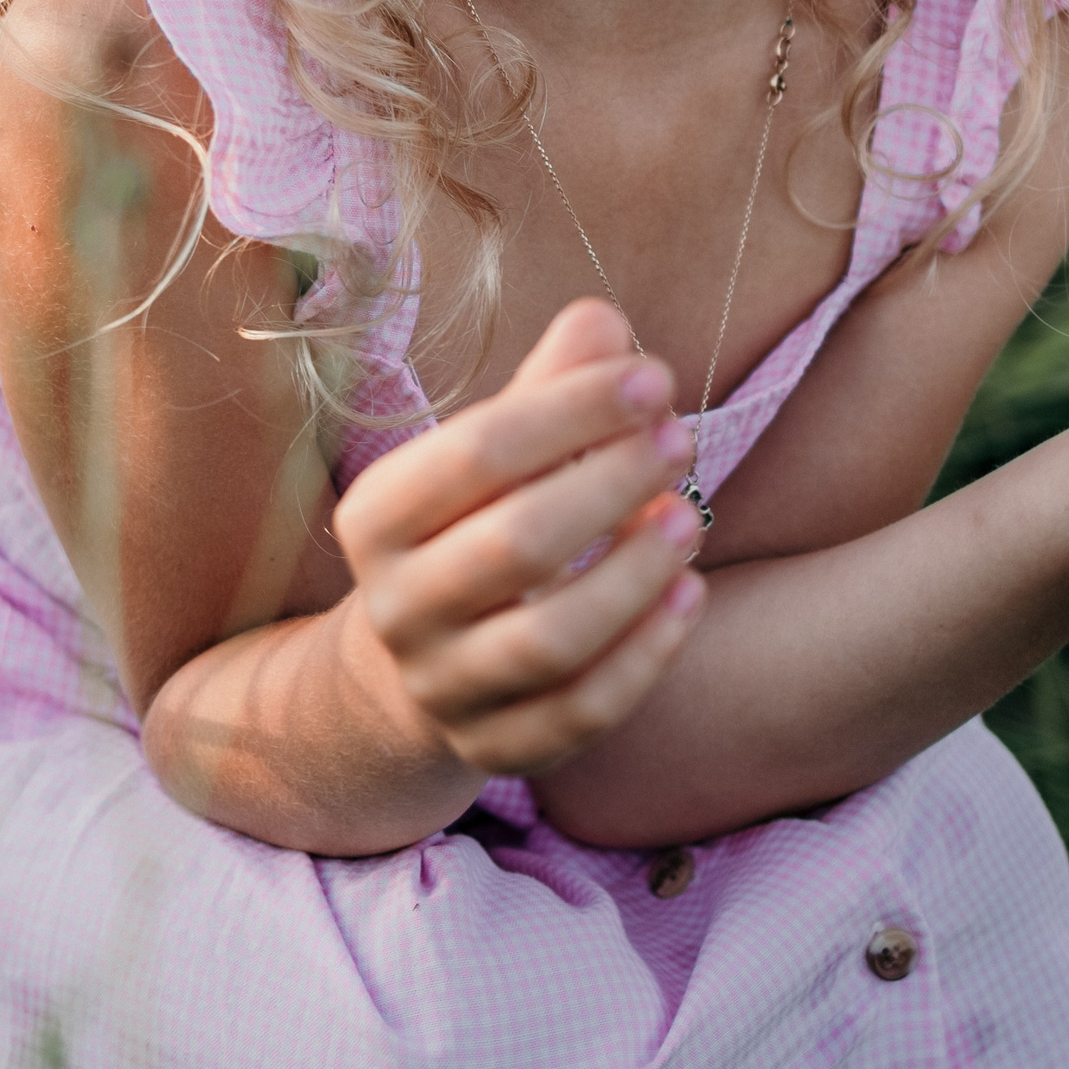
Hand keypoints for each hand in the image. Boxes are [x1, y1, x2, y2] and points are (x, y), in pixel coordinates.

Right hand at [333, 299, 709, 775]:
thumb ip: (545, 387)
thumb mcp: (489, 454)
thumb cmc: (474, 524)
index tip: (652, 376)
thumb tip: (603, 319)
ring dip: (632, 575)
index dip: (570, 410)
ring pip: (548, 642)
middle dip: (608, 484)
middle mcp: (396, 608)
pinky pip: (580, 713)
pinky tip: (689, 594)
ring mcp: (444, 688)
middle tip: (680, 438)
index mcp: (378, 516)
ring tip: (691, 515)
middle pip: (513, 546)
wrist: (420, 663)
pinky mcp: (496, 749)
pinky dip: (644, 655)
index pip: (475, 453)